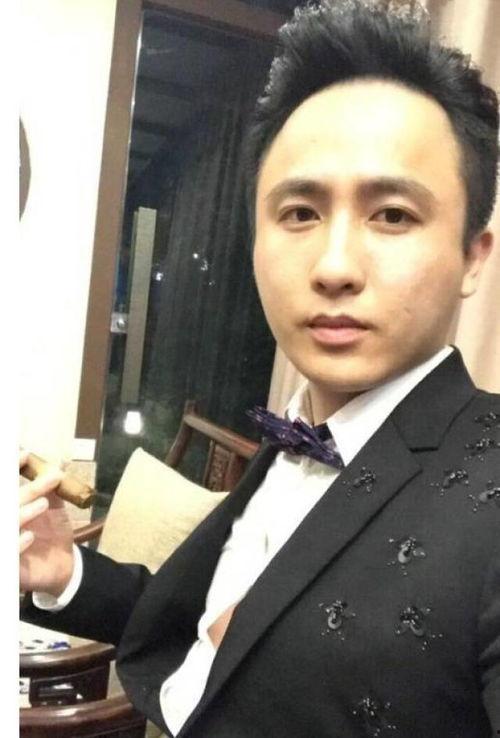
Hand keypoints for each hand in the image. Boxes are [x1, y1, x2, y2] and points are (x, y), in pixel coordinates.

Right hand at [19, 450, 74, 596]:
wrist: (62, 564)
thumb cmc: (53, 532)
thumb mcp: (54, 508)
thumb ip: (52, 486)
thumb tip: (60, 462)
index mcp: (11, 505)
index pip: (6, 485)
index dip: (11, 468)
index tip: (25, 455)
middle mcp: (6, 519)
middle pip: (9, 502)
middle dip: (28, 490)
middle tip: (51, 479)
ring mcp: (5, 540)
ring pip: (8, 524)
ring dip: (23, 513)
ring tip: (43, 504)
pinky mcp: (9, 564)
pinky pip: (8, 552)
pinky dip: (17, 544)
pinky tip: (29, 537)